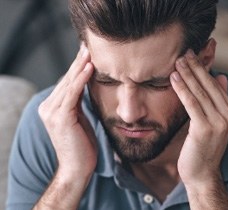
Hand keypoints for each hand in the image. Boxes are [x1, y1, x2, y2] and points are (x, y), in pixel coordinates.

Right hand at [38, 43, 96, 178]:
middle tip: (88, 45)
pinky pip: (72, 94)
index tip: (87, 52)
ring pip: (69, 83)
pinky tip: (89, 67)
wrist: (77, 168)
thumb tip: (87, 86)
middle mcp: (48, 107)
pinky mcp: (60, 117)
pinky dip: (81, 79)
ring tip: (90, 50)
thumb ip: (79, 103)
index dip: (78, 67)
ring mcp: (52, 112)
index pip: (68, 82)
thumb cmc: (82, 145)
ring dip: (80, 66)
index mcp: (53, 107)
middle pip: (67, 79)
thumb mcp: (81, 119)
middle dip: (79, 62)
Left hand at [170, 49, 227, 187]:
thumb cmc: (204, 146)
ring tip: (177, 60)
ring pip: (199, 92)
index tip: (191, 54)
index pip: (215, 84)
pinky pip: (191, 103)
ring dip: (187, 74)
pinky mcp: (205, 128)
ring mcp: (219, 122)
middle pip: (208, 85)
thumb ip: (218, 99)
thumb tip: (222, 77)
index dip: (202, 68)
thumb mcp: (214, 121)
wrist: (202, 172)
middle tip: (183, 51)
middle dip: (194, 67)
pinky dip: (182, 89)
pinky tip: (173, 78)